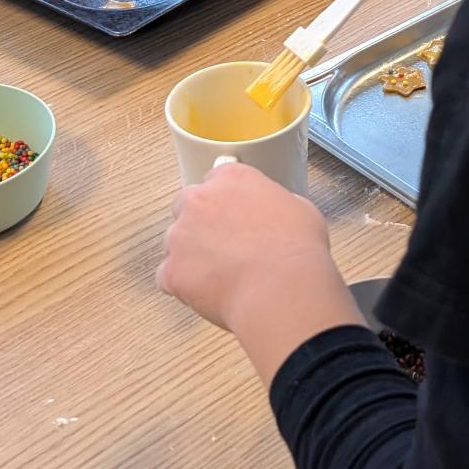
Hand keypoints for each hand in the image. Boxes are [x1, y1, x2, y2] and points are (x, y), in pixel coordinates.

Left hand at [157, 161, 350, 355]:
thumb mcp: (300, 208)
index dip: (225, 198)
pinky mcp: (171, 270)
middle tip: (225, 243)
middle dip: (200, 223)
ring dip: (191, 254)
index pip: (216, 178)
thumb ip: (275, 203)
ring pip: (175, 242)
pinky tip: (211, 291)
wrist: (282, 288)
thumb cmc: (296, 250)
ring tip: (222, 274)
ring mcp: (180, 236)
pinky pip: (168, 276)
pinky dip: (185, 285)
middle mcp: (200, 200)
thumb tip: (274, 214)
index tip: (232, 211)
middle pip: (186, 205)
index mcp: (231, 178)